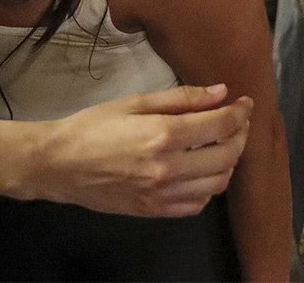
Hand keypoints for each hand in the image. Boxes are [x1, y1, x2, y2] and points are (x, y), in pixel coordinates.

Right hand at [25, 84, 251, 217]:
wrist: (59, 164)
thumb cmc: (91, 127)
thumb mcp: (133, 103)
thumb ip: (180, 98)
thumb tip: (220, 92)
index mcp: (162, 135)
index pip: (219, 125)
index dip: (239, 113)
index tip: (244, 103)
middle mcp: (169, 168)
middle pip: (226, 155)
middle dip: (239, 136)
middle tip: (236, 122)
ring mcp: (163, 194)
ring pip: (218, 183)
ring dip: (227, 162)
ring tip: (220, 145)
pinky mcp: (156, 211)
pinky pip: (198, 204)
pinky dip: (208, 187)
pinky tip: (199, 170)